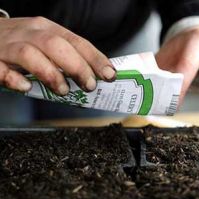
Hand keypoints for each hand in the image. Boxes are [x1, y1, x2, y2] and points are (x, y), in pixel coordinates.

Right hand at [0, 17, 115, 94]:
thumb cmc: (20, 43)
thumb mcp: (45, 44)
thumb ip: (65, 58)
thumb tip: (92, 78)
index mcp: (47, 30)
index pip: (77, 42)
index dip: (95, 58)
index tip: (109, 74)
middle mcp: (29, 34)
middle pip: (56, 45)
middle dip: (77, 67)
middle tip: (89, 85)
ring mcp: (8, 45)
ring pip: (30, 55)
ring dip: (51, 74)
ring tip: (62, 90)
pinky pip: (1, 68)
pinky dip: (14, 79)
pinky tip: (26, 87)